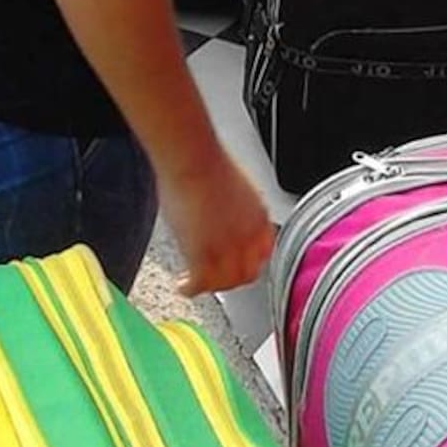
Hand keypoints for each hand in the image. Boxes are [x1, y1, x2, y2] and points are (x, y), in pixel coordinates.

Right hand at [159, 152, 274, 295]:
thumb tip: (221, 218)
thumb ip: (234, 210)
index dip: (248, 263)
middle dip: (230, 279)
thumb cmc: (204, 160)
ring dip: (210, 286)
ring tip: (196, 283)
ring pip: (225, 284)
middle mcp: (249, 237)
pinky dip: (191, 289)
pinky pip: (200, 284)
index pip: (263, 253)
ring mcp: (228, 250)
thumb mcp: (233, 187)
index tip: (235, 265)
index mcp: (259, 217)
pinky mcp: (204, 257)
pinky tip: (183, 285)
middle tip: (214, 278)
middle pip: (246, 274)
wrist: (190, 157)